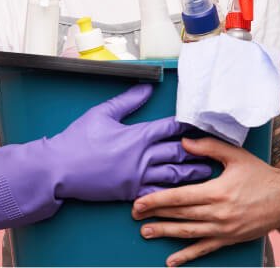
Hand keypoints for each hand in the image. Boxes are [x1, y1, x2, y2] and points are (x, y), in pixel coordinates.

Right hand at [0, 85, 211, 232]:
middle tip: (218, 148)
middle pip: (179, 153)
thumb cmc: (79, 139)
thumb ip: (127, 100)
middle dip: (199, 150)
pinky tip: (187, 193)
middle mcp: (143, 157)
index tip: (204, 122)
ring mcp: (139, 177)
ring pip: (175, 175)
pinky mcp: (132, 192)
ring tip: (211, 170)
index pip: (170, 129)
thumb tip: (147, 87)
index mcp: (137, 135)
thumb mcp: (102, 113)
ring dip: (194, 172)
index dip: (189, 125)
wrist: (61, 169)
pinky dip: (176, 193)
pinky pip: (160, 193)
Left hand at [132, 136, 279, 265]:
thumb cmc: (259, 173)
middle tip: (134, 215)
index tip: (139, 202)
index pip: (180, 197)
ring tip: (146, 233)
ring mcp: (224, 229)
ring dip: (165, 233)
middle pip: (180, 215)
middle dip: (155, 215)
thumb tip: (183, 142)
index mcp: (217, 191)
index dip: (157, 200)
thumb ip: (207, 146)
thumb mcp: (234, 155)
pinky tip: (172, 260)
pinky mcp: (230, 239)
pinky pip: (205, 249)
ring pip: (189, 233)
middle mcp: (218, 213)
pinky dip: (187, 256)